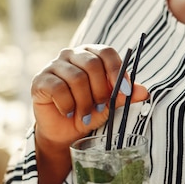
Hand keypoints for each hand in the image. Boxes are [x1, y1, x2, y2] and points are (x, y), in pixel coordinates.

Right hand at [31, 44, 148, 183]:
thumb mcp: (111, 104)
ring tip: (85, 115)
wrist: (65, 131)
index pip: (107, 52)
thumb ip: (125, 95)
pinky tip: (69, 112)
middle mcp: (72, 55)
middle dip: (101, 90)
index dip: (118, 70)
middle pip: (92, 64)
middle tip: (101, 107)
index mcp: (91, 54)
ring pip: (76, 78)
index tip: (126, 91)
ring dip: (85, 102)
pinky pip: (58, 88)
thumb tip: (144, 91)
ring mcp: (54, 65)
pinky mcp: (40, 80)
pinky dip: (68, 105)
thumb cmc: (89, 112)